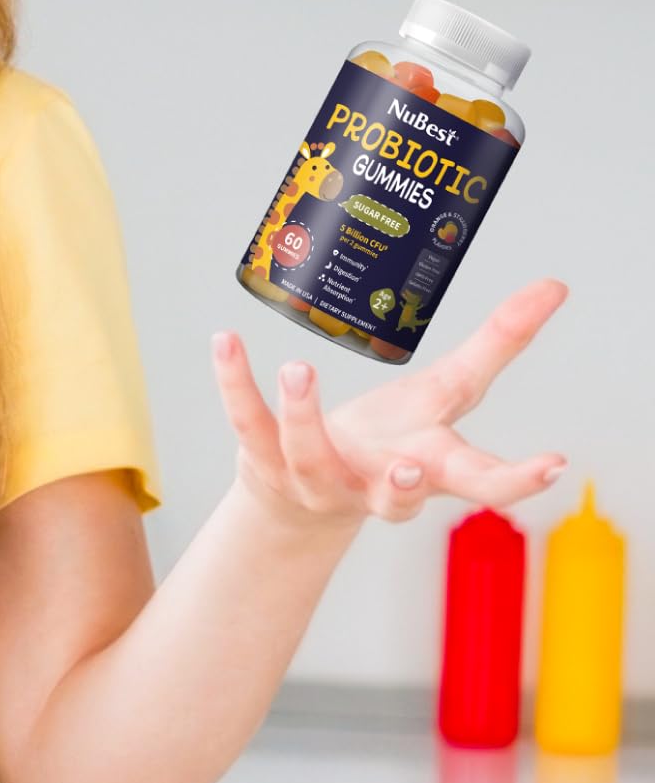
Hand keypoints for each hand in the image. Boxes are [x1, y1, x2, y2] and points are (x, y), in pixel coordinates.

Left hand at [212, 279, 569, 530]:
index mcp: (431, 466)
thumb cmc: (394, 439)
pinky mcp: (266, 462)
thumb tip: (556, 284)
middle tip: (412, 466)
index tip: (554, 464)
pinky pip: (247, 421)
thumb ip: (499, 343)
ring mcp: (317, 480)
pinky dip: (235, 382)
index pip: (482, 482)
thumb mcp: (448, 393)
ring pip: (308, 456)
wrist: (309, 498)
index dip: (518, 479)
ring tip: (299, 369)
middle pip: (395, 497)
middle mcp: (374, 484)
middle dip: (405, 487)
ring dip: (303, 415)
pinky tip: (226, 341)